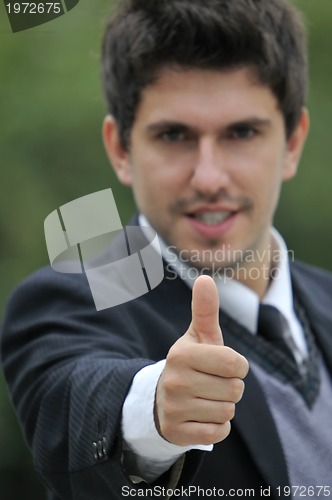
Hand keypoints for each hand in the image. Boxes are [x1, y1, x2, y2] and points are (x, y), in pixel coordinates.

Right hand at [155, 275, 248, 446]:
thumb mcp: (199, 336)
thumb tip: (205, 278)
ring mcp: (173, 408)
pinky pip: (217, 433)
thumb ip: (206, 309)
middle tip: (211, 383)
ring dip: (222, 407)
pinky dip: (216, 426)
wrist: (162, 399)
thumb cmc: (191, 363)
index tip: (222, 365)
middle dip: (230, 387)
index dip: (237, 366)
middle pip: (235, 390)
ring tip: (204, 399)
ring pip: (227, 412)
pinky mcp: (176, 432)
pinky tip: (201, 416)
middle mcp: (174, 380)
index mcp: (181, 354)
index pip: (236, 364)